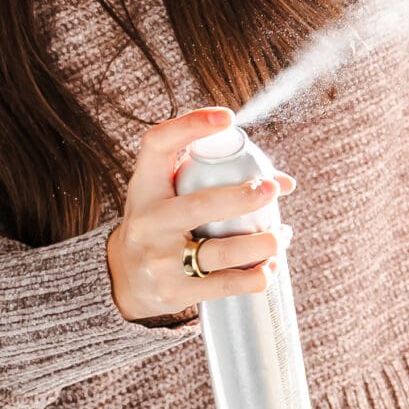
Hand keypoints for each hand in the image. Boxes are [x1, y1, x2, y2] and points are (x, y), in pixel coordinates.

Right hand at [105, 108, 294, 322]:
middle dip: (242, 197)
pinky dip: (255, 278)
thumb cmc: (161, 226)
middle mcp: (148, 221)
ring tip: (280, 237)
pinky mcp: (173, 291)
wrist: (124, 282)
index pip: (157, 145)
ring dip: (262, 244)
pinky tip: (268, 269)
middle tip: (271, 189)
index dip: (190, 126)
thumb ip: (217, 180)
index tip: (226, 117)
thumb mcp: (173, 197)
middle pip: (200, 205)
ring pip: (221, 252)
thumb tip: (284, 182)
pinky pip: (225, 285)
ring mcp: (159, 260)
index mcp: (145, 188)